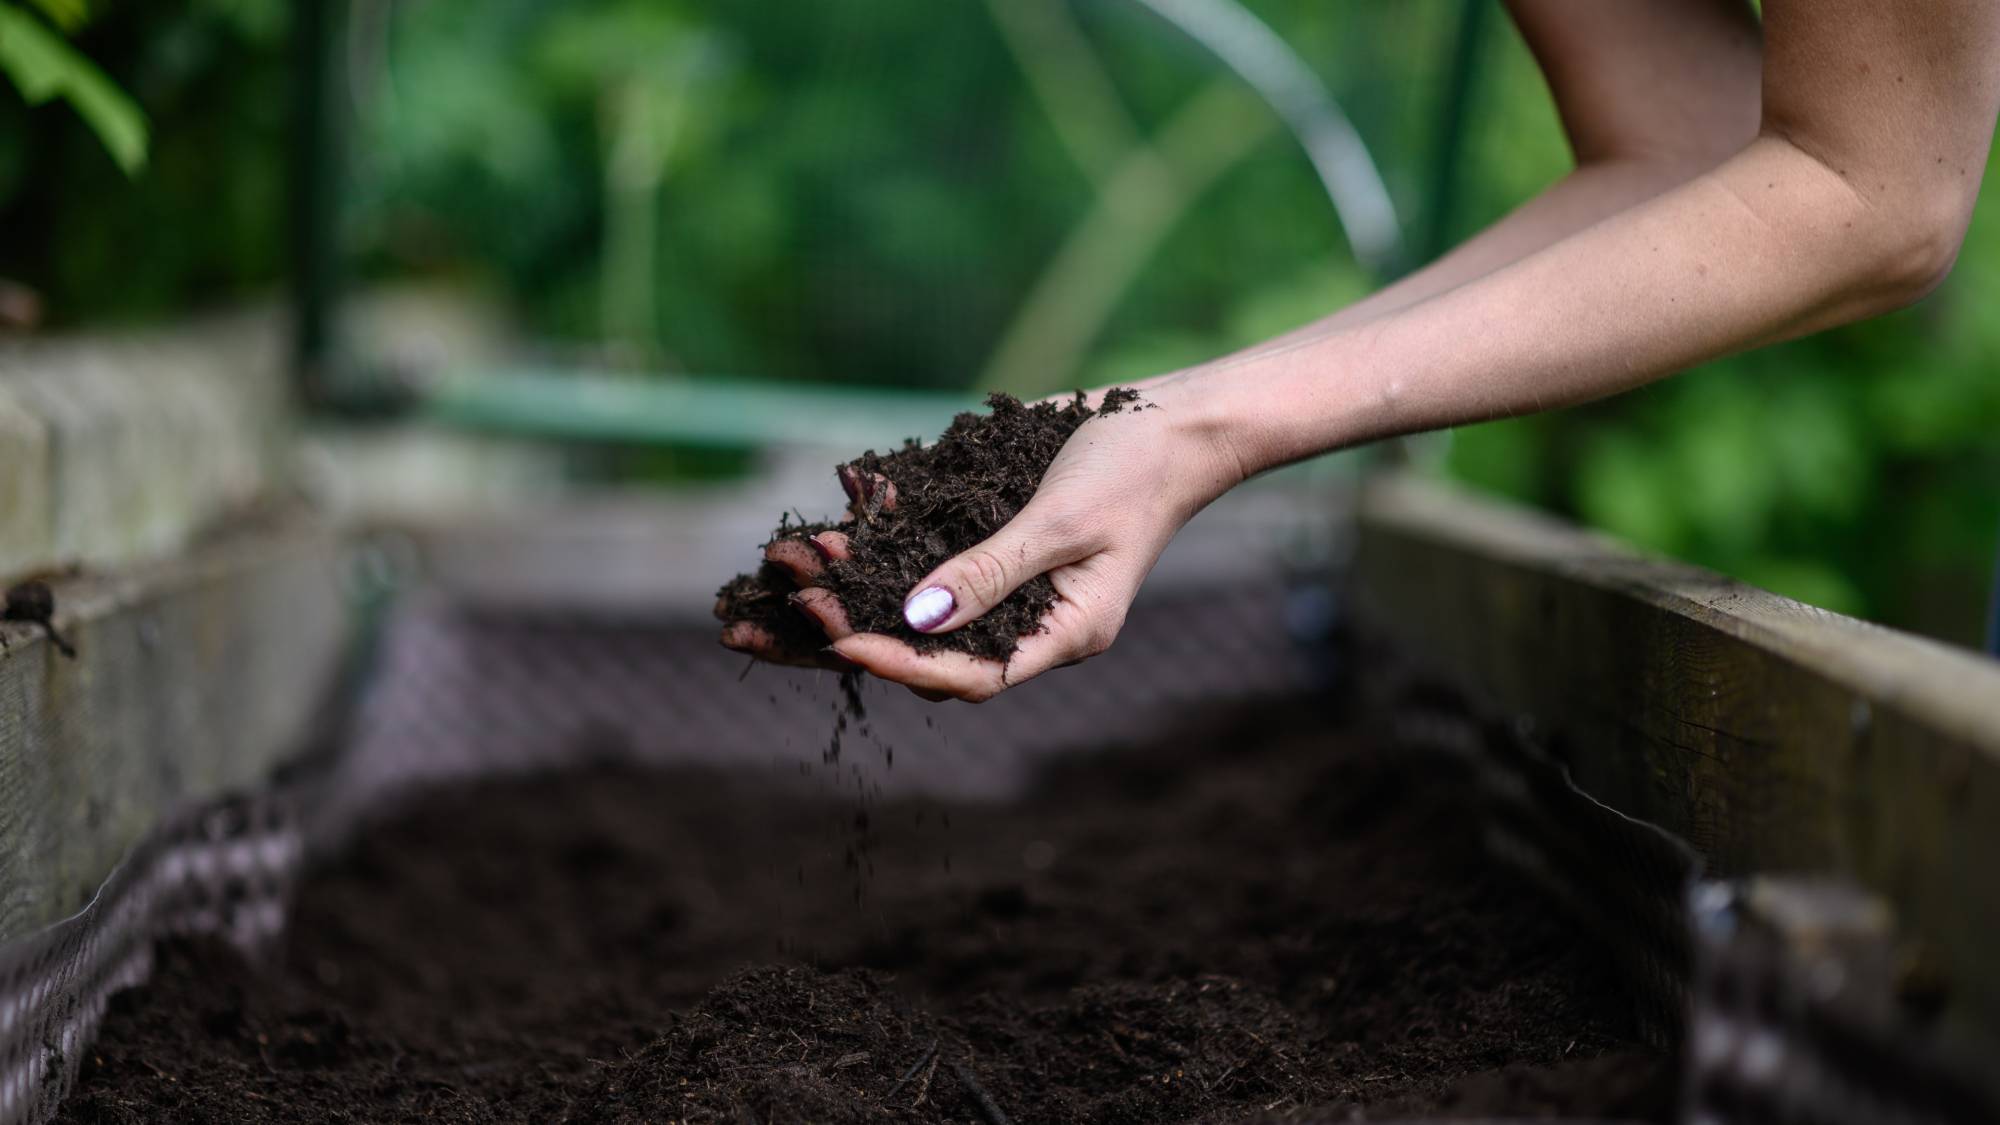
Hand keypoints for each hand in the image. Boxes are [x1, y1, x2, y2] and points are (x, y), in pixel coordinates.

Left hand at [821, 377, 1240, 700]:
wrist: (1172, 419)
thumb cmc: (1135, 471)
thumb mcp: (1062, 521)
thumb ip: (991, 569)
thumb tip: (917, 617)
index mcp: (1062, 633)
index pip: (969, 676)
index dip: (899, 664)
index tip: (838, 639)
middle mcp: (1029, 617)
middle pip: (931, 649)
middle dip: (856, 630)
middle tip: (793, 605)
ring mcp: (1008, 581)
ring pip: (918, 603)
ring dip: (858, 582)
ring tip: (797, 560)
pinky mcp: (993, 541)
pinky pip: (929, 551)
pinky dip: (885, 534)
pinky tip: (847, 508)